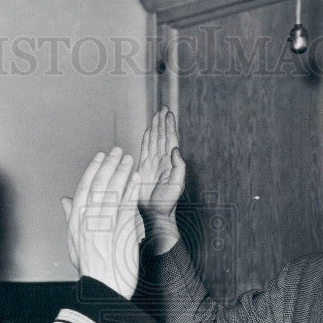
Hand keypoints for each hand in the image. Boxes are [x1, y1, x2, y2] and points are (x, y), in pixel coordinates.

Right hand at [61, 147, 141, 299]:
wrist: (105, 286)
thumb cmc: (91, 267)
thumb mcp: (74, 242)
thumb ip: (71, 217)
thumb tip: (65, 200)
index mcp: (77, 221)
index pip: (84, 188)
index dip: (93, 169)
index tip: (100, 157)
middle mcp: (90, 219)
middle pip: (100, 184)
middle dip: (109, 164)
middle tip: (117, 151)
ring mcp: (107, 223)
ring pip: (115, 190)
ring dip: (123, 172)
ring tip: (129, 159)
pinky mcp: (123, 229)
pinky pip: (128, 203)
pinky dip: (133, 188)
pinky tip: (137, 178)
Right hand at [137, 107, 185, 253]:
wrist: (154, 214)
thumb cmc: (167, 203)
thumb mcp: (177, 184)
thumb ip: (179, 166)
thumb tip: (175, 149)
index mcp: (171, 162)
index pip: (170, 139)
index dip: (169, 126)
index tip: (168, 113)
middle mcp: (162, 161)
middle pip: (162, 136)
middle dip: (163, 122)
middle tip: (163, 108)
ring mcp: (153, 164)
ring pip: (154, 141)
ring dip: (155, 127)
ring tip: (156, 115)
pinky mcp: (144, 168)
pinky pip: (145, 150)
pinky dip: (146, 139)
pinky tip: (148, 131)